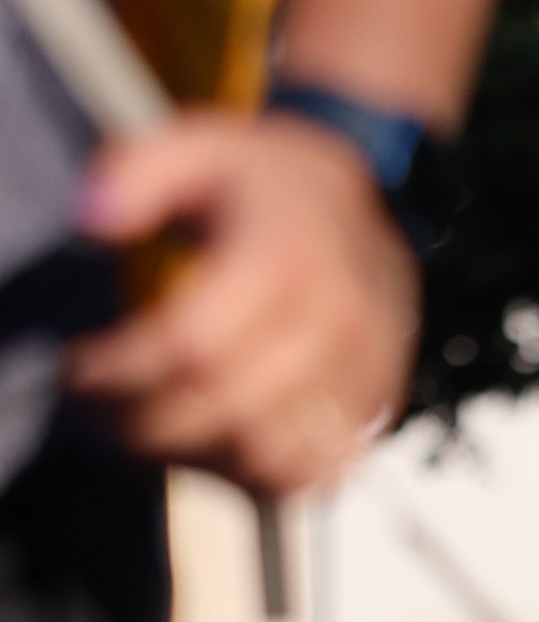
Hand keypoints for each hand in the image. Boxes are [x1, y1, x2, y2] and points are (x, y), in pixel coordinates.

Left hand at [64, 110, 417, 500]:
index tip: (79, 368)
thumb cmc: (263, 180)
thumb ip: (139, 171)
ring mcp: (365, 373)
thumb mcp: (198, 145)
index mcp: (288, 257)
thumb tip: (95, 219)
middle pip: (225, 410)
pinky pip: (313, 472)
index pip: (191, 347)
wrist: (366, 202)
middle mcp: (338, 321)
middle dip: (142, 424)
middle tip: (96, 413)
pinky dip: (256, 477)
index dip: (122, 373)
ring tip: (150, 432)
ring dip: (195, 459)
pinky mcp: (375, 408)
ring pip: (270, 455)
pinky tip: (213, 447)